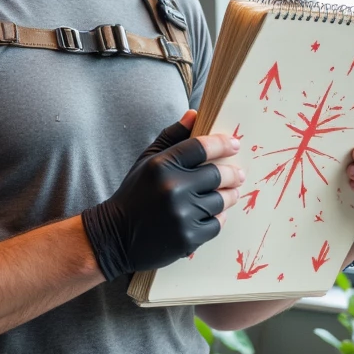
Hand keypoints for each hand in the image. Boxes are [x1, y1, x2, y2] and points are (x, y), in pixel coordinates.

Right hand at [82, 111, 243, 280]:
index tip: (234, 144)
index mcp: (161, 165)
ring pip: (221, 200)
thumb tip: (194, 115)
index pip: (201, 147)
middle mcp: (172, 188)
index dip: (222, 143)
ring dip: (228, 196)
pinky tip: (210, 213)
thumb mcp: (147, 161)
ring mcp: (182, 215)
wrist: (116, 236)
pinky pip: (217, 223)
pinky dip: (217, 217)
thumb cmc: (135, 194)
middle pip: (218, 174)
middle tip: (237, 174)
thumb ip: (171, 137)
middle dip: (232, 173)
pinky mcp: (188, 238)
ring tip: (227, 193)